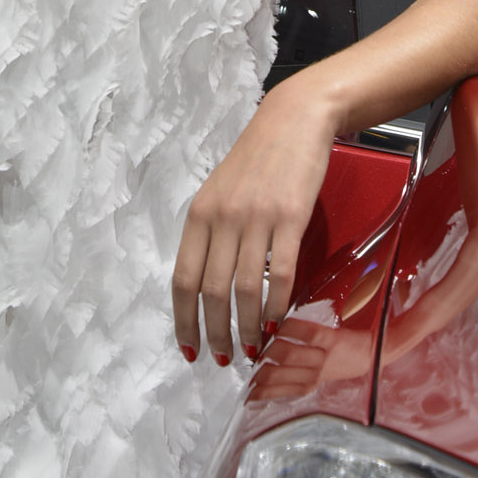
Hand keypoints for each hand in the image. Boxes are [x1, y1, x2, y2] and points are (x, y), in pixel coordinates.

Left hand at [172, 68, 339, 366]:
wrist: (294, 118)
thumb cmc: (257, 158)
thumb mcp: (220, 191)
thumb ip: (212, 232)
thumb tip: (207, 288)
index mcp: (199, 213)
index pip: (183, 279)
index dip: (184, 320)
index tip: (190, 350)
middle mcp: (222, 217)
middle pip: (211, 291)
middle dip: (215, 333)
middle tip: (225, 359)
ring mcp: (256, 217)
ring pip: (246, 288)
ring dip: (248, 327)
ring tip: (252, 349)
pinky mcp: (291, 216)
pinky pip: (281, 272)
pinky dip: (278, 304)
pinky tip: (278, 320)